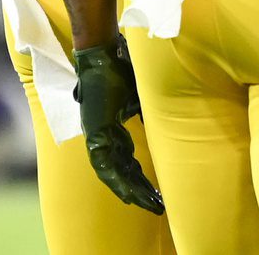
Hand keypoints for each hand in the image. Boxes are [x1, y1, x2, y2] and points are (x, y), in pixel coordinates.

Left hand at [73, 35, 163, 213]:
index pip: (128, 162)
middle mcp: (102, 137)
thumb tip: (166, 123)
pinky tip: (128, 192)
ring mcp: (95, 135)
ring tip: (147, 204)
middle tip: (157, 206)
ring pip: (112, 173)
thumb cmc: (121, 69)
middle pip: (122, 172)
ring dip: (129, 190)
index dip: (140, 179)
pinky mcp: (92, 132)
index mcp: (113, 129)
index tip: (156, 193)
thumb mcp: (139, 97)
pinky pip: (103, 164)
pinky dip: (117, 179)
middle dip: (139, 190)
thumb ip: (147, 114)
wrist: (102, 53)